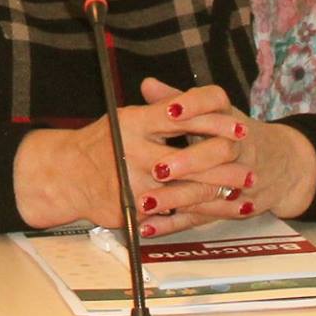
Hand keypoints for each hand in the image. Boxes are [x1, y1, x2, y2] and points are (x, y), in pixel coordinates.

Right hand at [14, 83, 250, 233]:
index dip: (213, 121)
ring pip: (187, 188)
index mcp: (133, 122)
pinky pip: (175, 212)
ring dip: (220, 188)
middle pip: (189, 157)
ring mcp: (132, 182)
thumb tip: (197, 102)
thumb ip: (160, 109)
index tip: (239, 126)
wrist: (65, 176)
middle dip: (224, 161)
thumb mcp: (127, 118)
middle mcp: (133, 151)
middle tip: (250, 162)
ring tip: (245, 186)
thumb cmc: (102, 144)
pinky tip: (222, 207)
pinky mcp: (132, 208)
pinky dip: (202, 211)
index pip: (180, 116)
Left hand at [138, 78, 315, 228]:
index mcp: (230, 118)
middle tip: (158, 168)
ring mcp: (244, 180)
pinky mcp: (239, 207)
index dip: (195, 105)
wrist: (284, 165)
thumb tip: (147, 84)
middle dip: (190, 161)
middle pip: (220, 151)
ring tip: (145, 202)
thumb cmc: (234, 134)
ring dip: (178, 198)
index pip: (216, 102)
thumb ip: (177, 99)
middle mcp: (241, 147)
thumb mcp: (213, 113)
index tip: (170, 111)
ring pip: (213, 190)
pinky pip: (206, 217)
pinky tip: (150, 227)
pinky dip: (176, 224)